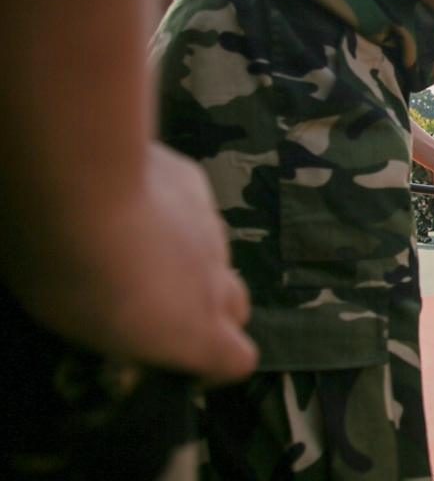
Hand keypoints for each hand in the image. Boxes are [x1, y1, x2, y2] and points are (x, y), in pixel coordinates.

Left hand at [5, 144, 256, 386]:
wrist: (83, 187)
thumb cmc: (73, 275)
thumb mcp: (88, 333)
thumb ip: (130, 337)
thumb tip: (137, 333)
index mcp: (194, 330)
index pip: (240, 361)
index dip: (217, 368)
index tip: (183, 368)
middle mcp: (214, 280)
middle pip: (238, 307)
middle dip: (212, 314)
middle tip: (162, 310)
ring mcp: (210, 228)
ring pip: (212, 256)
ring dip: (187, 264)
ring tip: (136, 251)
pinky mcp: (195, 185)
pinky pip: (193, 211)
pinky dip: (174, 217)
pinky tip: (133, 206)